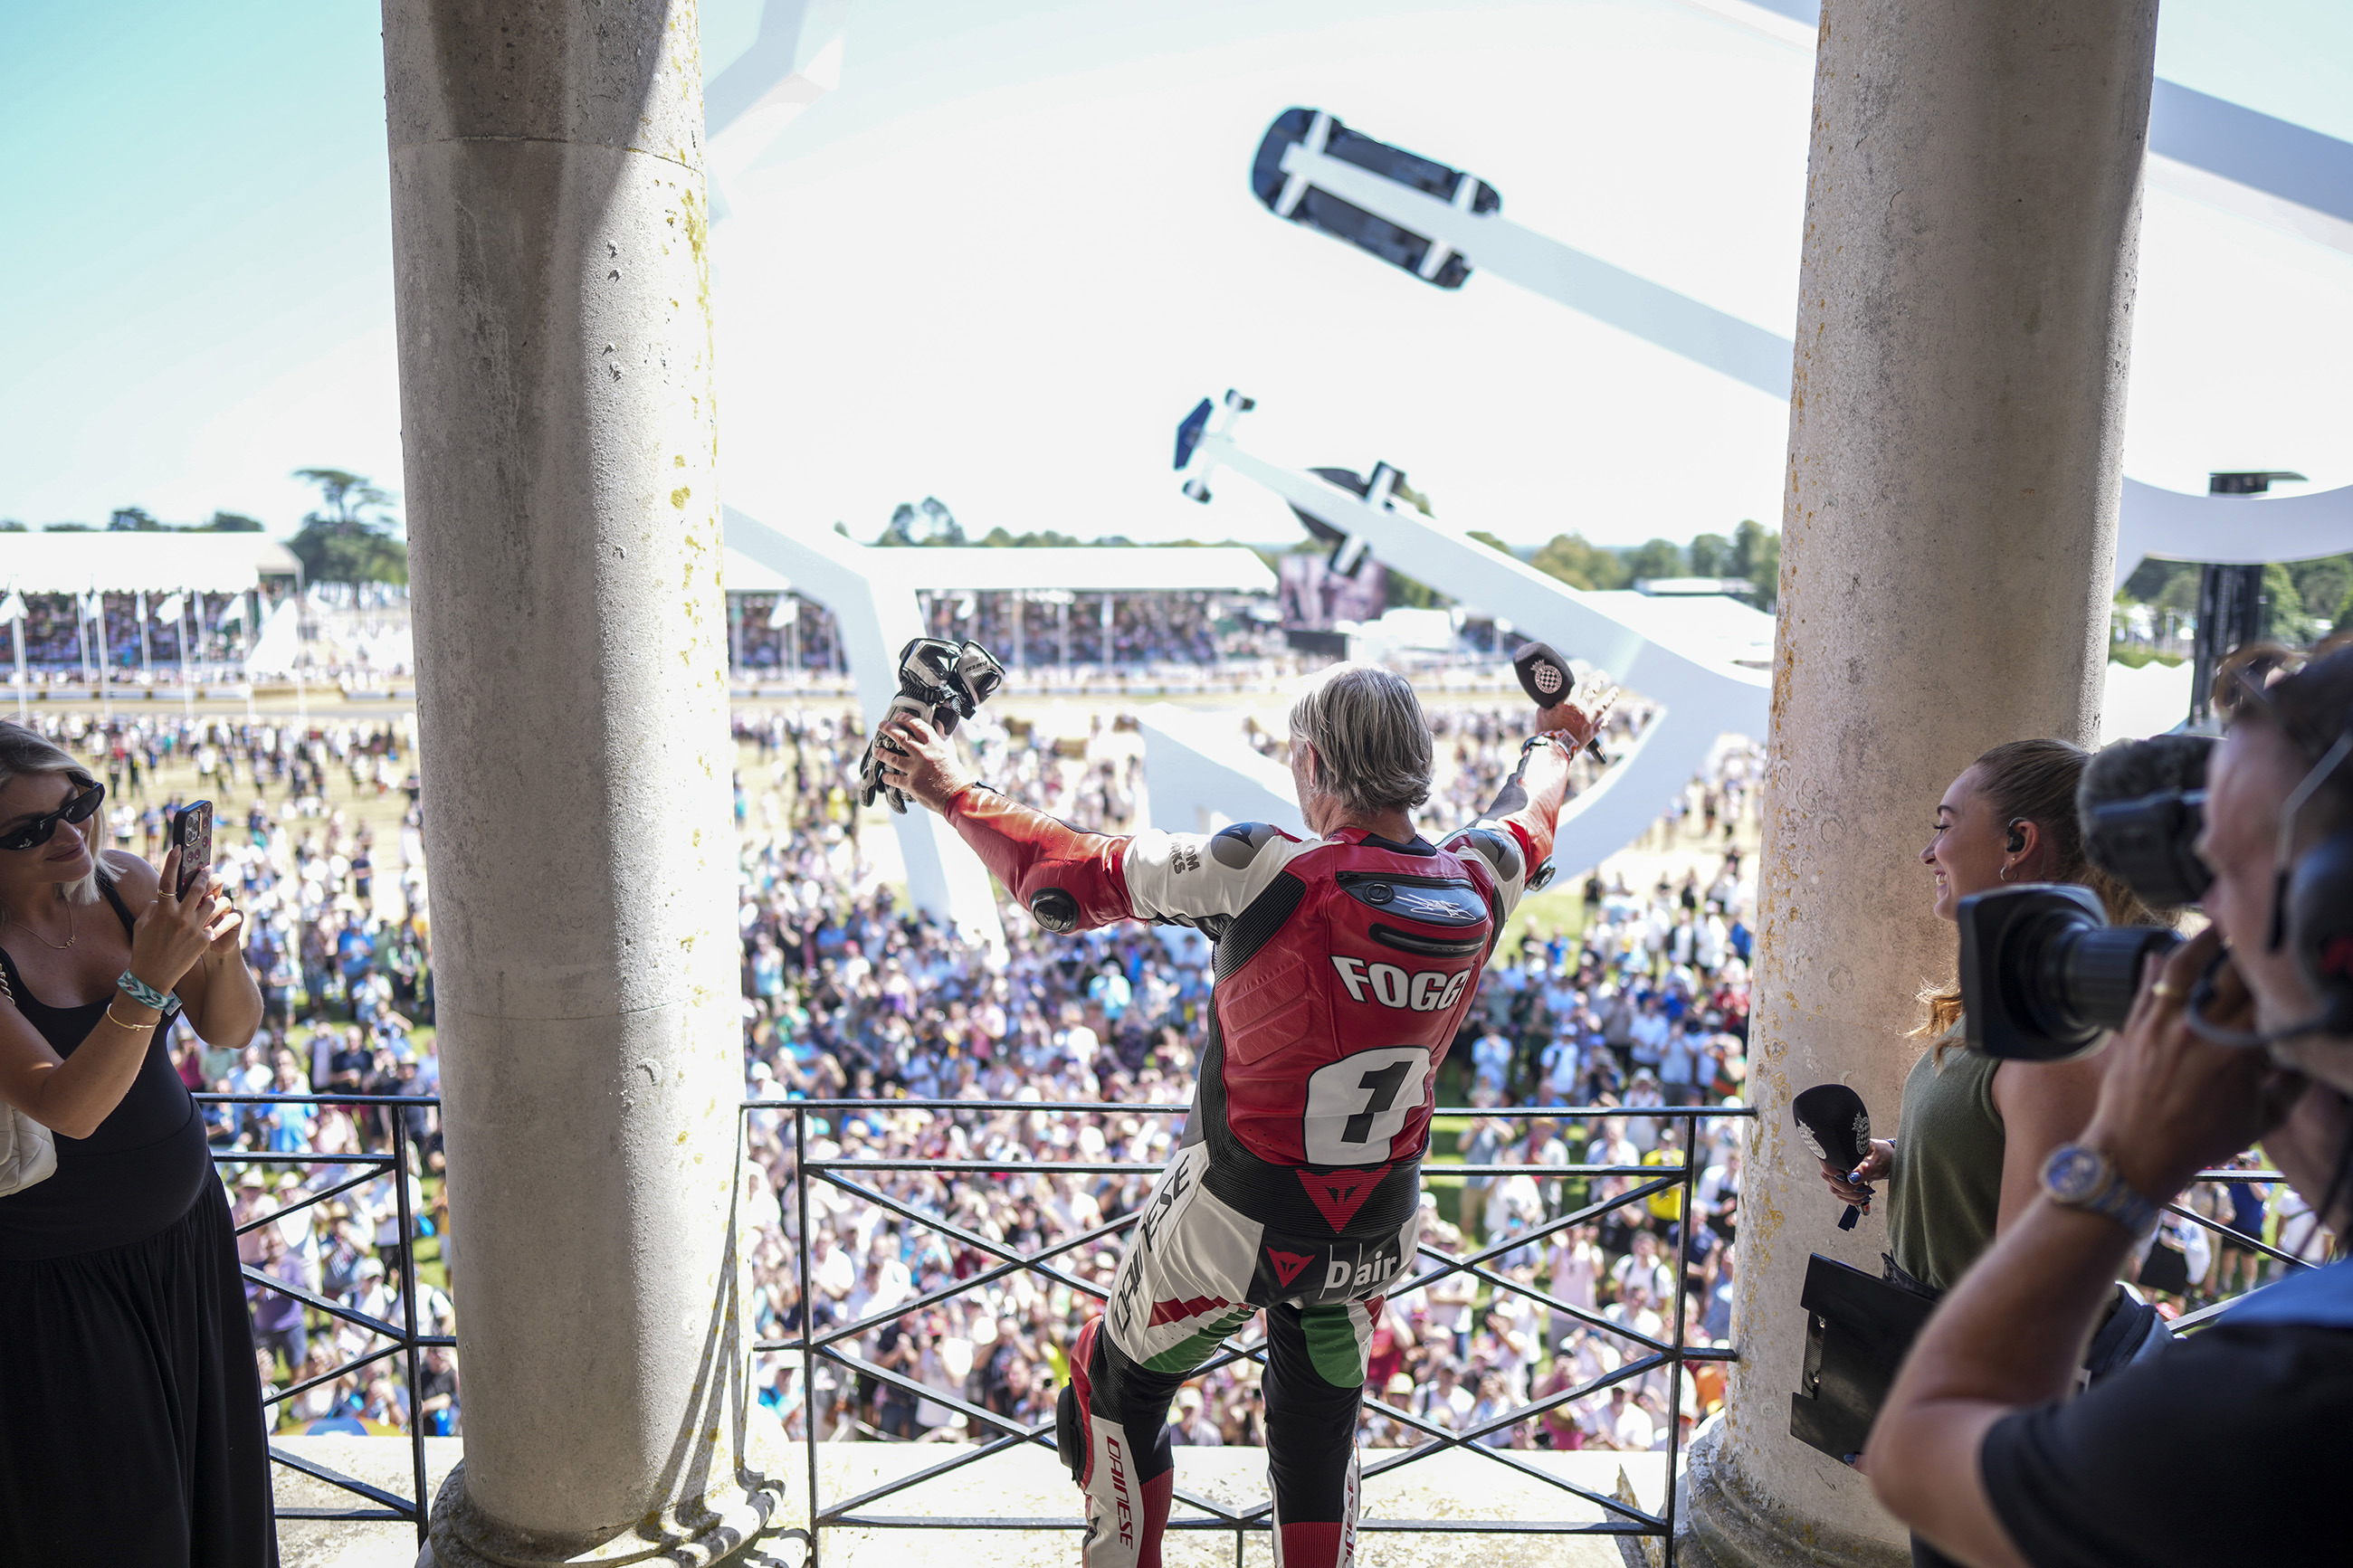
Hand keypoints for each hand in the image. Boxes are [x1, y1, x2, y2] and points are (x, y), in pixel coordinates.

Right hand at [131, 849, 242, 995]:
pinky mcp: (205, 940)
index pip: (167, 881)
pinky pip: (213, 924)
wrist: (152, 976)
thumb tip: (163, 898)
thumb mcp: (142, 925)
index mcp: (162, 911)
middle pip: (197, 889)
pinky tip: (213, 921)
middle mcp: (180, 917)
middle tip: (208, 869)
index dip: (172, 863)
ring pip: (211, 905)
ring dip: (211, 899)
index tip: (178, 848)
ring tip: (212, 896)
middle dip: (204, 877)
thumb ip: (153, 908)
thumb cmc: (143, 949)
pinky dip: (212, 921)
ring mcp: (195, 929)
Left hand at [876, 713, 975, 813]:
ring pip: (892, 757)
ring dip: (882, 753)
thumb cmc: (955, 777)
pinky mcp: (911, 783)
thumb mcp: (948, 755)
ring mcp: (916, 769)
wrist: (957, 796)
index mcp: (935, 745)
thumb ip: (937, 745)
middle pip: (901, 737)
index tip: (899, 716)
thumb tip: (931, 734)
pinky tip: (885, 775)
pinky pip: (894, 778)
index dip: (906, 719)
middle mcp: (924, 754)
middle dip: (888, 729)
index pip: (918, 726)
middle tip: (882, 725)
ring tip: (877, 750)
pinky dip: (887, 776)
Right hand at [1535, 672, 1616, 751]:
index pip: (1575, 687)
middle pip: (1593, 690)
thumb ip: (1547, 705)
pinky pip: (1602, 724)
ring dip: (1610, 697)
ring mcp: (1589, 720)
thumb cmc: (1546, 731)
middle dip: (1598, 680)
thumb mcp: (1542, 713)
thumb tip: (1548, 702)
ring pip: (1603, 705)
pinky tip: (1610, 715)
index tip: (1577, 681)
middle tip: (1602, 673)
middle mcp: (1582, 709)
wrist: (1555, 748)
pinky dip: (1606, 719)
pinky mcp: (1592, 732)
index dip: (1576, 683)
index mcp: (1569, 702)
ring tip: (1616, 690)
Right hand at [1818, 1139, 1891, 1207]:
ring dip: (1851, 1195)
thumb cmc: (1880, 1155)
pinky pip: (1841, 1195)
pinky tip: (1863, 1196)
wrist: (1884, 1160)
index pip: (1826, 1162)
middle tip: (1863, 1187)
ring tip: (1866, 1191)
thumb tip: (1853, 1177)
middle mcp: (1836, 1162)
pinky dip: (1852, 1199)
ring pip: (1835, 1189)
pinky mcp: (1842, 1183)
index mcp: (1840, 1151)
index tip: (1847, 1178)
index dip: (1834, 1173)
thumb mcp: (1876, 1160)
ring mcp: (1838, 1173)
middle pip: (1829, 1178)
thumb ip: (1865, 1169)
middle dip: (1847, 1187)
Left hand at [2081, 927, 2307, 1200]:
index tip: (2293, 965)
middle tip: (2264, 936)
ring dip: (2205, 938)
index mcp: (2237, 1049)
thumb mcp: (2264, 1118)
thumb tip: (2317, 1054)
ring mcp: (2163, 1021)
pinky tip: (2171, 948)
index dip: (2283, 978)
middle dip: (2252, 952)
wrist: (2137, 1152)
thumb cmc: (2202, 1139)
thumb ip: (2296, 1082)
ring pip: (2186, 963)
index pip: (2269, 996)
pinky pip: (2149, 980)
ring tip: (2220, 923)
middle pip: (2233, 971)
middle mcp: (2199, 1026)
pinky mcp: (2136, 1022)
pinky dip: (2161, 961)